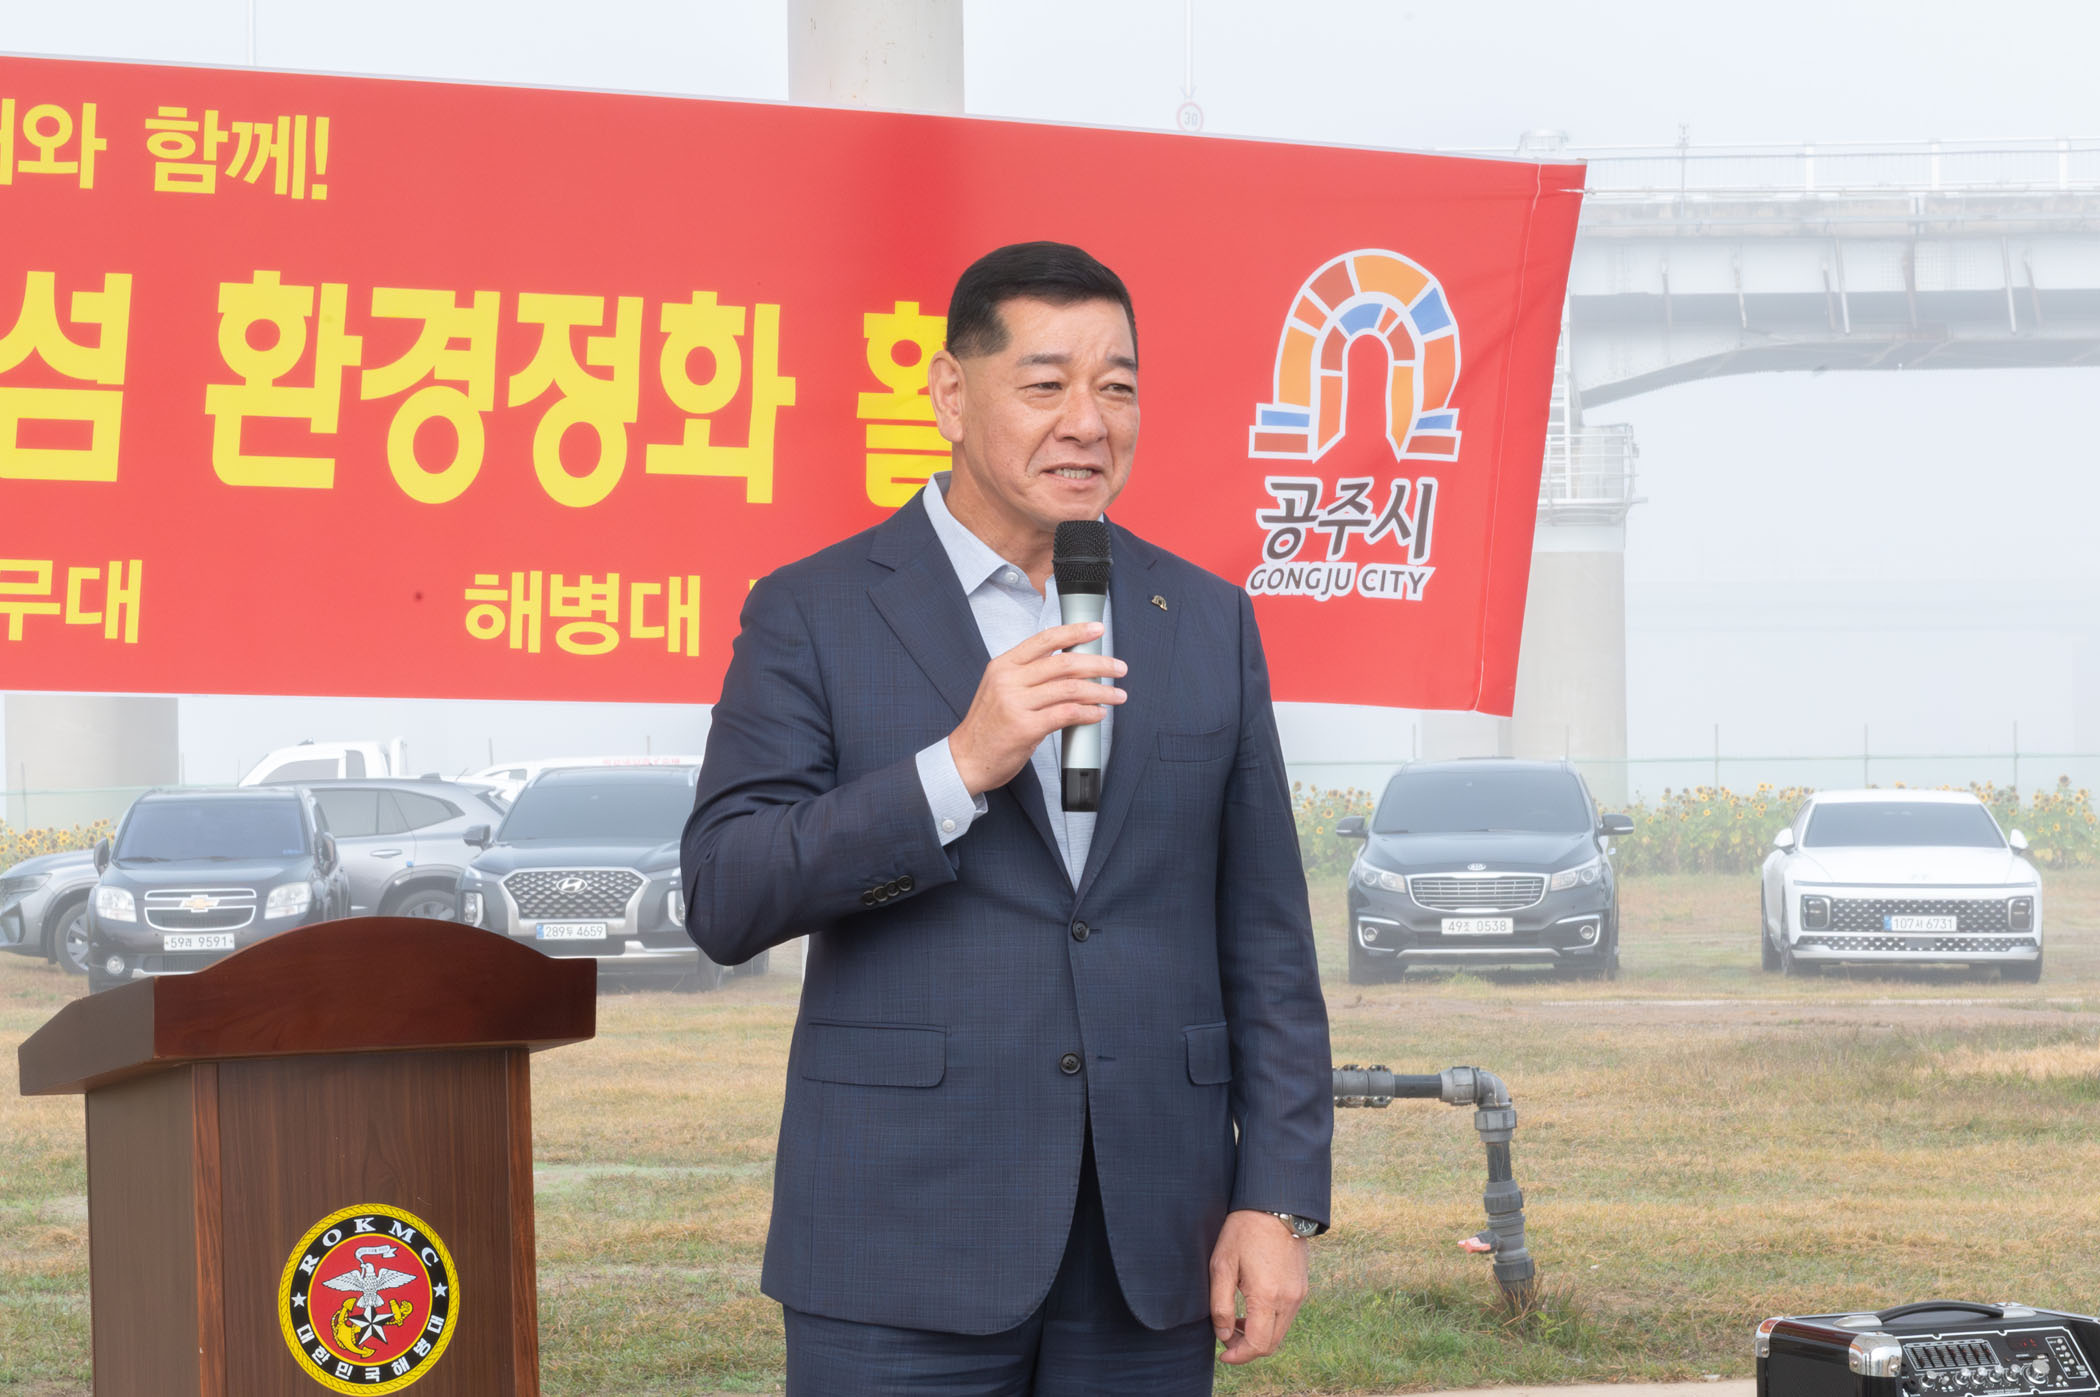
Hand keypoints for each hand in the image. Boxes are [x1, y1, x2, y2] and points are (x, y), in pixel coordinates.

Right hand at [949, 622, 1125, 796]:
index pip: (1045, 639)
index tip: (1096, 629)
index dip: (1074, 631)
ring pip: (1071, 688)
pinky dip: (1089, 713)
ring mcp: (1016, 704)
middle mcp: (1009, 680)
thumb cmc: (988, 726)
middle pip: (1064, 663)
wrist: (966, 758)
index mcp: (1004, 665)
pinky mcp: (1026, 727)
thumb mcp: (1001, 689)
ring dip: (1101, 691)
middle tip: (1118, 667)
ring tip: (1117, 694)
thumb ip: (1029, 674)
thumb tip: (1069, 665)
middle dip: (1099, 663)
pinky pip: (1067, 714)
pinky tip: (1098, 714)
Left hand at [1209, 1209, 1310, 1364]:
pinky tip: (1252, 1308)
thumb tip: (1222, 1334)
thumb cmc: (1243, 1232)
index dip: (1239, 1356)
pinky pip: (1286, 1317)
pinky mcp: (1302, 1287)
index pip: (1258, 1345)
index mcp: (1267, 1296)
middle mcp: (1289, 1300)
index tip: (1222, 1354)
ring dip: (1258, 1335)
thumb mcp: (1222, 1265)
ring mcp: (1299, 1294)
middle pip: (1271, 1344)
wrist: (1275, 1206)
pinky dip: (1269, 1322)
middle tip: (1226, 1336)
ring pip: (1280, 1332)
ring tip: (1236, 1321)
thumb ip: (1220, 1304)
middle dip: (1247, 1348)